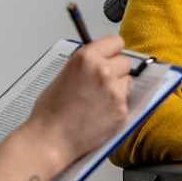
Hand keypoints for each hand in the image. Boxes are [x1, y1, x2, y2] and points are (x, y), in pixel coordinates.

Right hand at [22, 34, 133, 168]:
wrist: (52, 138)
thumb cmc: (51, 111)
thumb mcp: (65, 75)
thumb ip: (86, 66)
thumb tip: (100, 63)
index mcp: (86, 58)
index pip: (116, 42)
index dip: (113, 51)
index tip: (111, 57)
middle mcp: (103, 71)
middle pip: (126, 61)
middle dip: (118, 70)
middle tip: (105, 82)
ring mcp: (115, 91)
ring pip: (129, 82)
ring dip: (120, 88)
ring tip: (102, 100)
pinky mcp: (121, 110)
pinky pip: (127, 102)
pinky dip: (118, 107)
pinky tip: (102, 113)